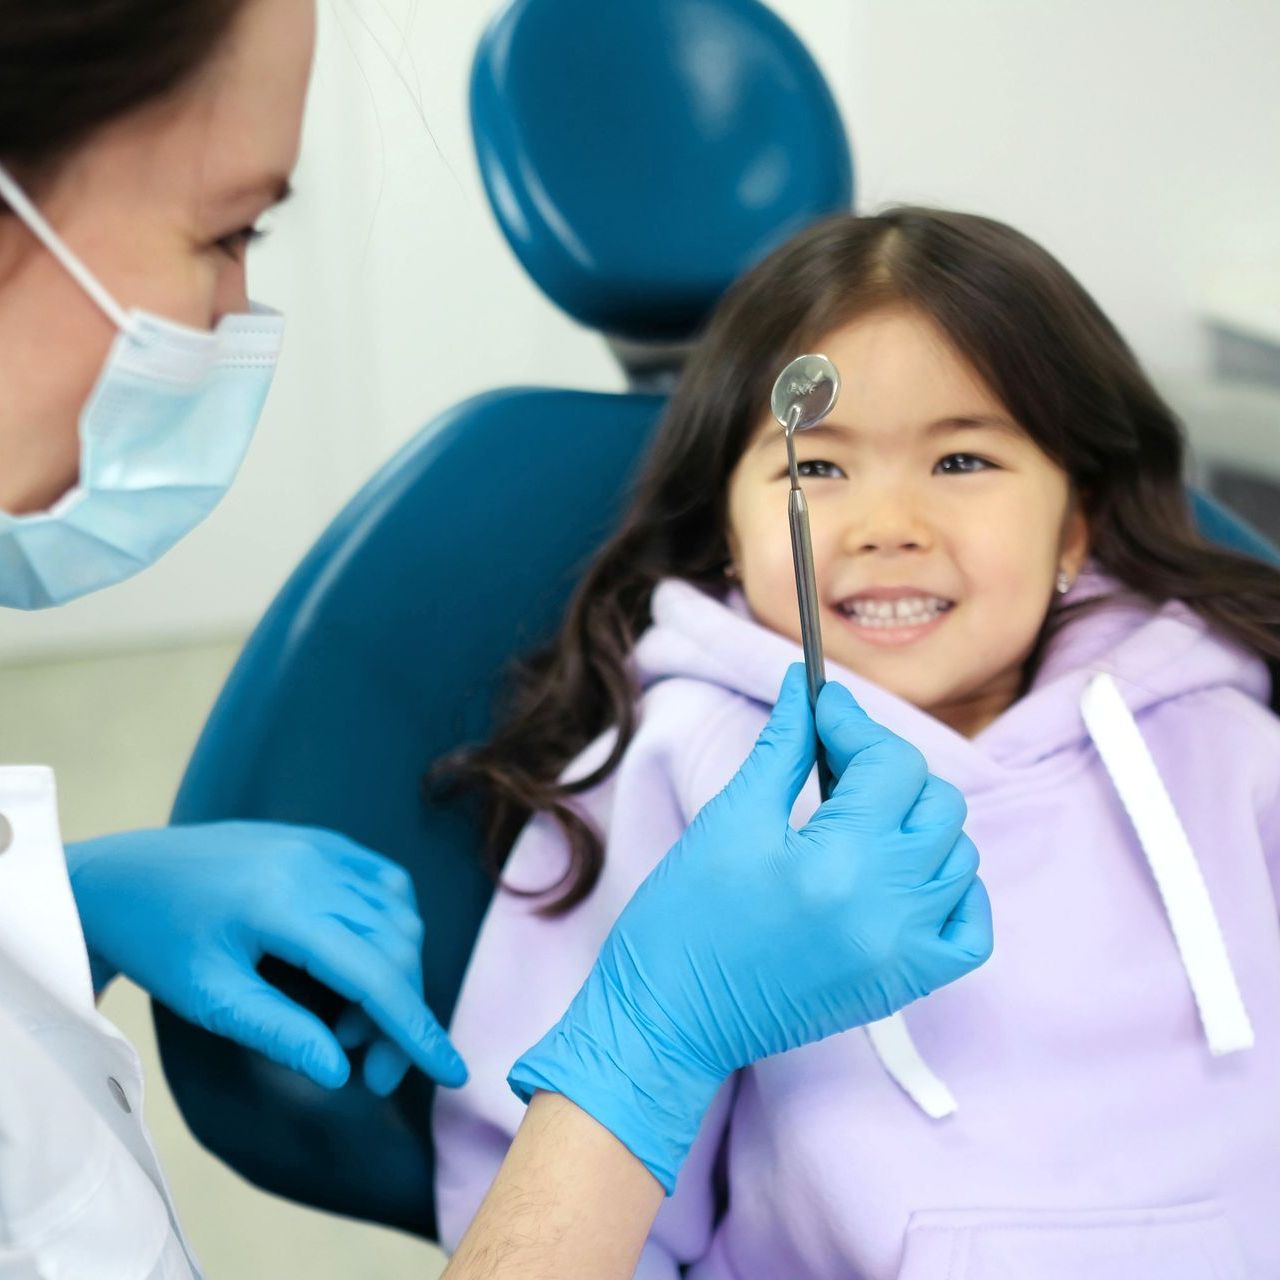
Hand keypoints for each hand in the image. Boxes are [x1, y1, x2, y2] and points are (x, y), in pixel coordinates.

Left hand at [65, 822, 465, 1091]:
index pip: (375, 974)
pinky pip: (385, 883)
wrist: (123, 877)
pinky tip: (364, 963)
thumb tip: (342, 1072)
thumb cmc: (159, 942)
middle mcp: (315, 865)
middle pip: (395, 947)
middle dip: (398, 1016)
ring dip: (394, 975)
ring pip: (399, 916)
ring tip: (349, 1022)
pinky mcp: (324, 840)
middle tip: (368, 1072)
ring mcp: (323, 845)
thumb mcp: (209, 999)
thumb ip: (280, 1033)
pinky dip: (392, 929)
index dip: (417, 1029)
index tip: (452, 1074)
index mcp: (282, 904)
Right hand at [509, 664, 990, 1191]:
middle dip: (888, 766)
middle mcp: (888, 909)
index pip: (891, 763)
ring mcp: (906, 953)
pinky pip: (970, 927)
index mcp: (838, 862)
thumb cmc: (683, 919)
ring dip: (917, 821)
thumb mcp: (731, 819)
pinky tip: (904, 871)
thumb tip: (804, 686)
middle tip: (833, 760)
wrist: (669, 1018)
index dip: (854, 722)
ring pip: (958, 855)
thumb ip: (784, 747)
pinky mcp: (906, 985)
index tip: (821, 707)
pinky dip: (952, 889)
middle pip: (936, 802)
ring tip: (860, 816)